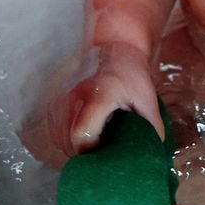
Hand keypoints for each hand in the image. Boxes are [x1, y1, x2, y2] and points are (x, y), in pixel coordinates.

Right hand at [22, 42, 160, 164]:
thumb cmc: (131, 75)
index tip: (106, 152)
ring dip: (77, 149)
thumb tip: (152, 155)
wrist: (113, 50)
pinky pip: (55, 134)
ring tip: (96, 142)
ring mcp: (59, 100)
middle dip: (88, 154)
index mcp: (99, 94)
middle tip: (104, 151)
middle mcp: (73, 96)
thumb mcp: (148, 99)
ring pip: (60, 140)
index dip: (92, 151)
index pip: (82, 133)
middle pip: (70, 142)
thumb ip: (151, 127)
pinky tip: (85, 136)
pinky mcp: (53, 105)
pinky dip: (68, 141)